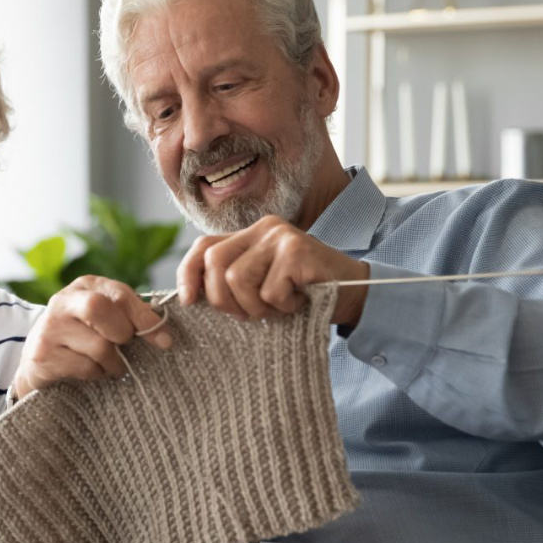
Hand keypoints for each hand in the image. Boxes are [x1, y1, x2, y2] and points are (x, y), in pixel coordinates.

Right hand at [12, 275, 173, 398]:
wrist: (38, 361)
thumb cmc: (82, 337)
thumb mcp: (104, 318)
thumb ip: (129, 317)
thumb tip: (164, 334)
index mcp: (85, 286)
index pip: (119, 294)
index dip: (144, 317)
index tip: (165, 340)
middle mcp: (63, 302)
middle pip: (99, 308)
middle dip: (121, 333)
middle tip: (124, 347)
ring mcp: (50, 328)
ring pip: (99, 346)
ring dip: (113, 363)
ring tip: (109, 365)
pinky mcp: (44, 355)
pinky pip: (86, 368)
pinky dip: (96, 375)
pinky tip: (90, 372)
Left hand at [177, 214, 369, 325]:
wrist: (354, 292)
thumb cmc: (303, 294)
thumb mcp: (261, 285)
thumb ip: (232, 281)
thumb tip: (190, 297)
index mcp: (249, 234)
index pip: (203, 246)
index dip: (188, 274)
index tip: (189, 302)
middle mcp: (263, 228)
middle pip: (215, 264)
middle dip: (224, 300)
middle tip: (250, 314)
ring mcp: (281, 236)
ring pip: (237, 279)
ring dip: (256, 307)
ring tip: (278, 307)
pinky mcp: (297, 251)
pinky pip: (269, 291)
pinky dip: (281, 307)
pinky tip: (298, 302)